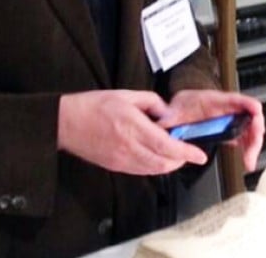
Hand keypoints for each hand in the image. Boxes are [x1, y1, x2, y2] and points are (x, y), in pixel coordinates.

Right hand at [58, 90, 208, 175]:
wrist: (66, 122)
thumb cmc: (94, 105)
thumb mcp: (127, 95)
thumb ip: (152, 103)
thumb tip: (167, 114)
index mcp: (133, 127)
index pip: (167, 146)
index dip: (186, 153)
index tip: (200, 155)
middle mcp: (129, 147)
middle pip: (163, 163)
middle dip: (180, 161)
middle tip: (189, 153)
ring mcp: (121, 160)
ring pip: (153, 170)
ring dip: (168, 165)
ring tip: (175, 155)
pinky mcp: (114, 166)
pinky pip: (140, 171)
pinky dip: (154, 167)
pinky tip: (156, 157)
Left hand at [157, 90, 265, 171]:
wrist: (184, 109)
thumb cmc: (185, 104)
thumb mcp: (175, 108)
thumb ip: (170, 116)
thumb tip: (164, 124)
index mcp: (215, 101)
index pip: (236, 99)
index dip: (248, 104)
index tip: (256, 111)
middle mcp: (228, 110)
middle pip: (250, 117)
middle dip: (255, 133)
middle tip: (251, 150)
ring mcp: (231, 120)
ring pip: (250, 130)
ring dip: (253, 146)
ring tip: (248, 161)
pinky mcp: (231, 131)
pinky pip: (245, 139)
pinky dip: (248, 150)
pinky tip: (246, 160)